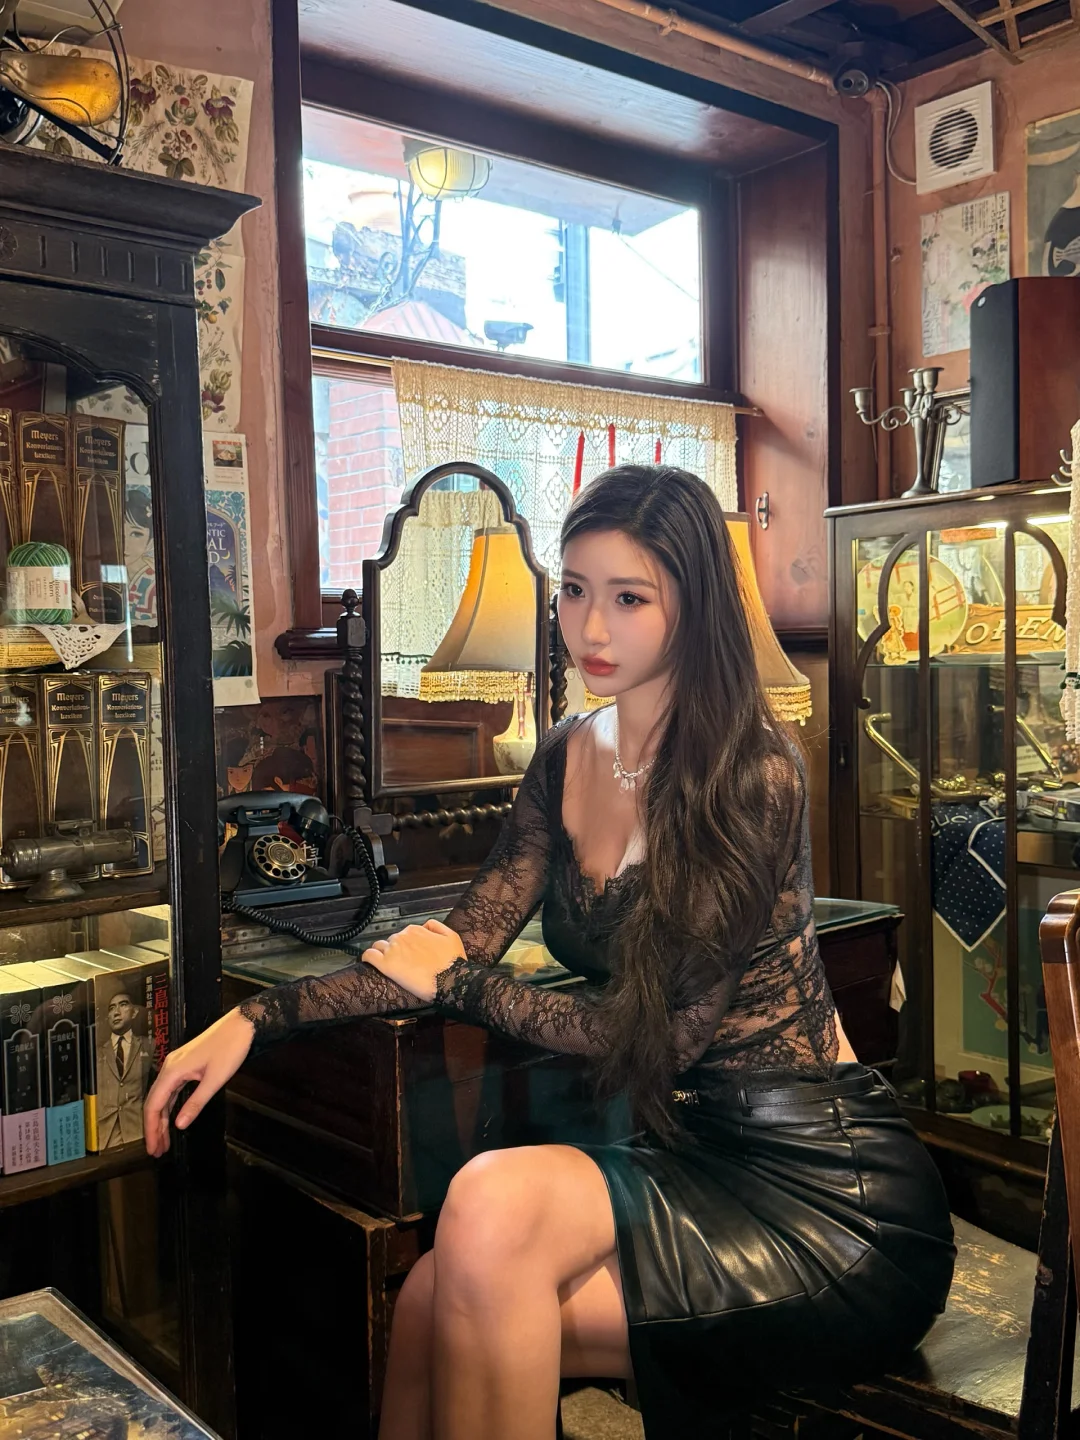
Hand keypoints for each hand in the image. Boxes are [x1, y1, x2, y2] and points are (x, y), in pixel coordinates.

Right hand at [143, 1007, 254, 1157]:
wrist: (241, 1025)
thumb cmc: (230, 1048)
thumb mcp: (215, 1080)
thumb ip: (196, 1103)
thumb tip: (179, 1125)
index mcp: (173, 1070)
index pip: (153, 1105)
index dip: (151, 1129)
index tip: (152, 1148)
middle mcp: (169, 1067)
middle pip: (154, 1102)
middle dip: (154, 1128)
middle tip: (156, 1150)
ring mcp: (176, 1065)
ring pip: (162, 1097)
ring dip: (161, 1119)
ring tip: (164, 1141)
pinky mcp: (185, 1065)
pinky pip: (172, 1090)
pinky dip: (170, 1107)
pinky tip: (171, 1120)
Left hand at [362, 918, 464, 1003]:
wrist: (450, 981)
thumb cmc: (453, 962)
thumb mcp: (451, 936)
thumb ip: (436, 926)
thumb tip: (425, 925)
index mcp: (416, 930)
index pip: (405, 934)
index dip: (407, 945)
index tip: (410, 955)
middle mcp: (402, 937)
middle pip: (392, 941)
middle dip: (396, 950)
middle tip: (404, 964)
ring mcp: (393, 950)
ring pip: (379, 946)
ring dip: (382, 953)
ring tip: (388, 965)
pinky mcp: (386, 965)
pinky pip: (369, 956)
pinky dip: (367, 957)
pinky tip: (369, 962)